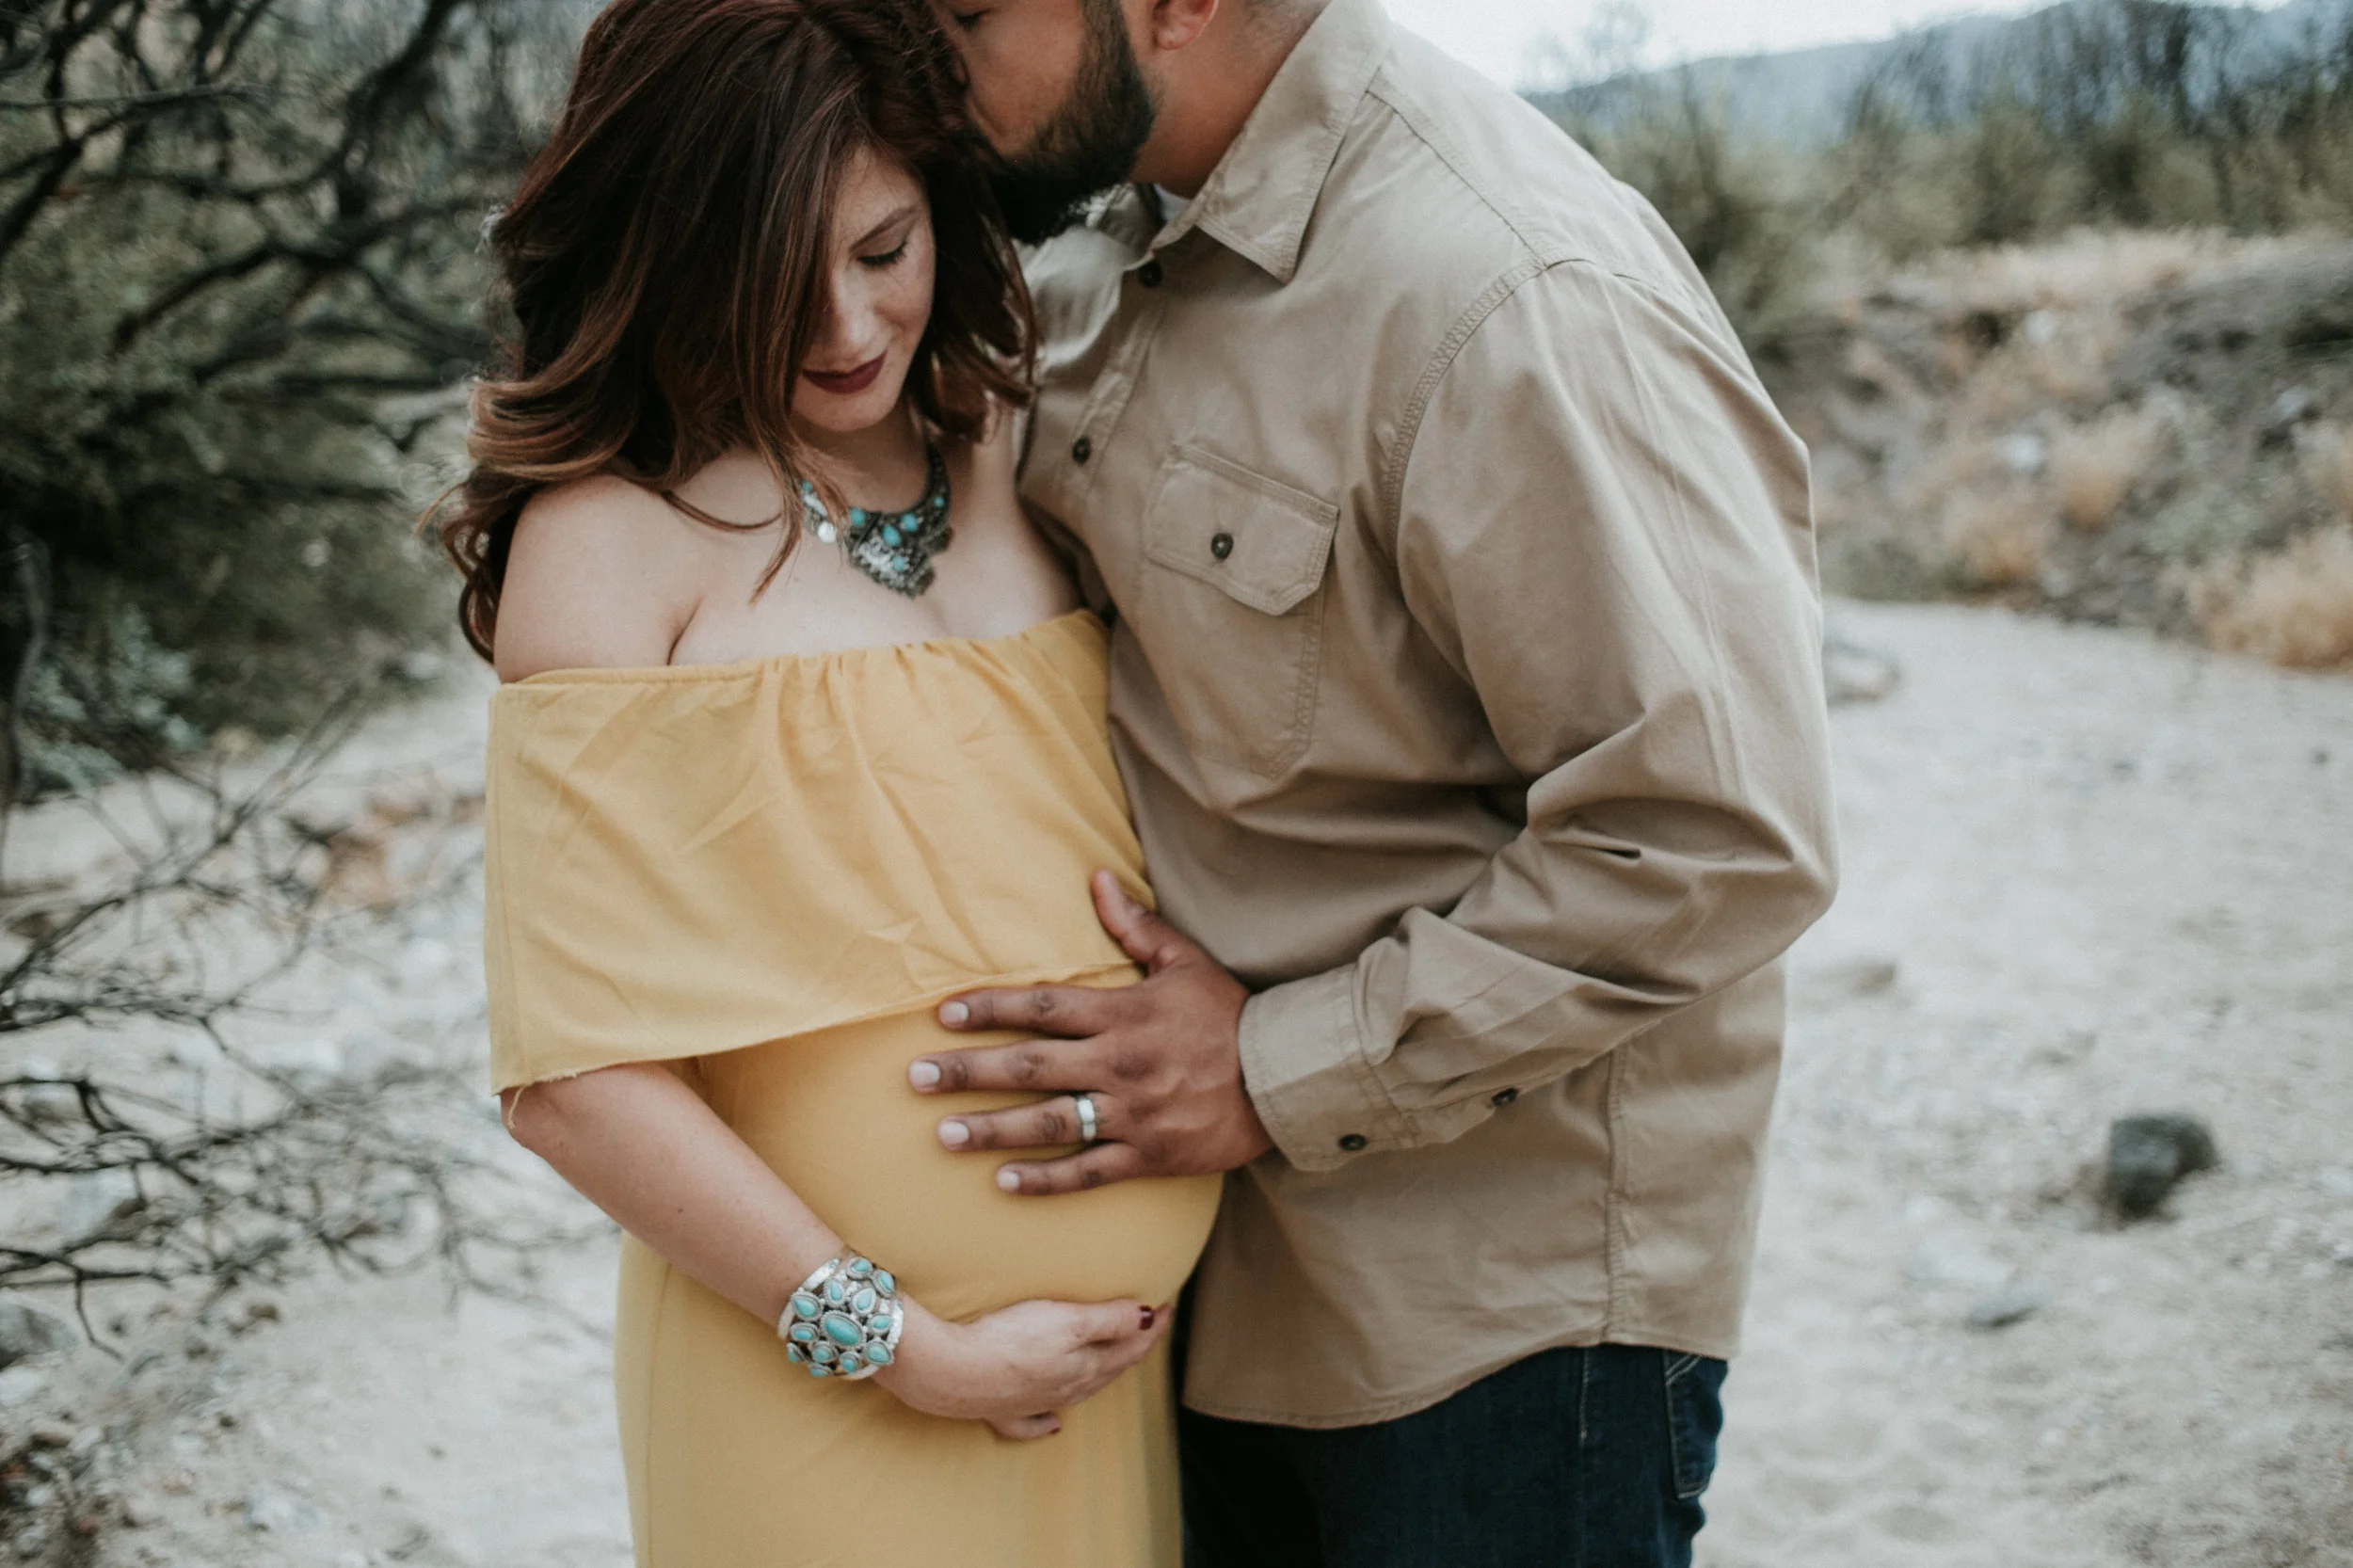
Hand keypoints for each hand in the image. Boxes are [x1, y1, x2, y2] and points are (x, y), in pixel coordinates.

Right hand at [874, 1295, 1170, 1439]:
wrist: (949, 1372)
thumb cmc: (1008, 1340)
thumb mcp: (1067, 1321)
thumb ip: (1109, 1320)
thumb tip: (1148, 1319)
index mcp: (1083, 1367)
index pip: (1130, 1348)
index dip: (1152, 1328)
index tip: (1168, 1308)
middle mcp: (1063, 1390)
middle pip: (1107, 1370)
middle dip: (1130, 1349)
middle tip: (1146, 1329)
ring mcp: (1031, 1403)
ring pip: (1076, 1393)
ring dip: (1097, 1378)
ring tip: (1109, 1365)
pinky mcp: (999, 1410)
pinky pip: (1030, 1423)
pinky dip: (1046, 1423)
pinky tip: (1053, 1425)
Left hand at [910, 871, 1272, 1193]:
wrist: (1285, 1078)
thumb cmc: (1231, 1016)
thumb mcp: (1185, 962)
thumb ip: (1135, 925)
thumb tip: (1096, 877)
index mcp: (1124, 1013)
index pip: (1041, 1007)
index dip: (989, 1009)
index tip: (942, 1012)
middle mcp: (1119, 1063)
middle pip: (1029, 1065)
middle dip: (967, 1070)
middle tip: (915, 1078)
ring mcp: (1132, 1113)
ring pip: (1050, 1122)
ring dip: (992, 1128)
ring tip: (943, 1134)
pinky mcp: (1149, 1155)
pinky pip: (1089, 1172)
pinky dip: (1046, 1179)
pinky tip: (1003, 1181)